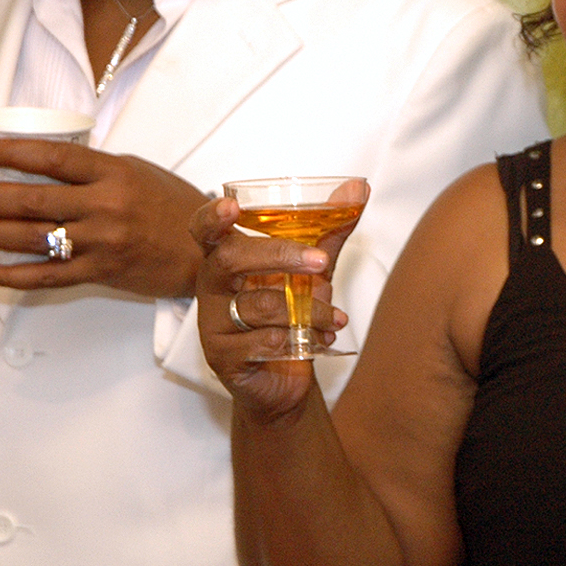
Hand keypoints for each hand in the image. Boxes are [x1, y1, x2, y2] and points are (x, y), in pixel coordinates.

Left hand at [0, 138, 208, 296]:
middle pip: (32, 199)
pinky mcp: (99, 272)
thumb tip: (48, 163)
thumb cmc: (176, 210)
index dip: (13, 152)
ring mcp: (102, 242)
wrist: (205, 252)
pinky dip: (11, 274)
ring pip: (30, 237)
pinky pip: (45, 275)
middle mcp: (106, 207)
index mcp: (116, 175)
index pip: (54, 158)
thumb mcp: (139, 173)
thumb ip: (96, 169)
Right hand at [192, 196, 356, 422]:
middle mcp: (213, 288)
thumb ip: (331, 231)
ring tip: (334, 318)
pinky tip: (317, 341)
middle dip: (280, 255)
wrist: (286, 377)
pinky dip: (296, 339)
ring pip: (258, 305)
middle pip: (230, 259)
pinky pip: (258, 342)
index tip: (232, 205)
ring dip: (307, 310)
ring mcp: (213, 324)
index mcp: (228, 259)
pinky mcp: (222, 358)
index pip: (205, 231)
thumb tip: (359, 189)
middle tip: (320, 261)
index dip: (213, 217)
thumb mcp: (313, 270)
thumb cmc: (292, 314)